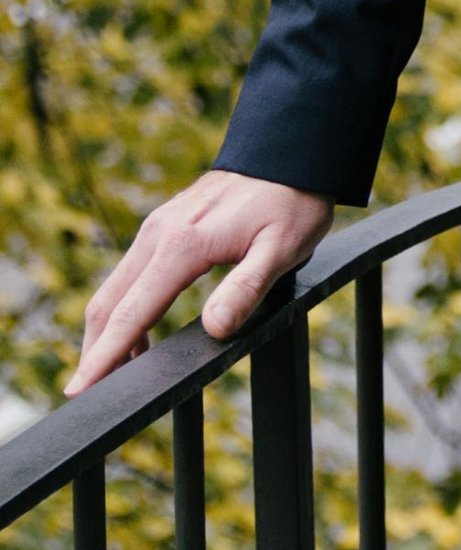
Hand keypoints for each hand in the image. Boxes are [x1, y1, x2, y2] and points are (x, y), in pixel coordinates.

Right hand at [74, 170, 334, 394]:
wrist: (288, 154)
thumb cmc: (291, 204)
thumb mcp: (282, 250)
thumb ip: (246, 288)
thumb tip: (214, 329)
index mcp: (182, 246)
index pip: (132, 313)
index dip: (104, 356)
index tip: (80, 390)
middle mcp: (158, 235)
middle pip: (109, 303)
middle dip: (94, 351)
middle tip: (85, 395)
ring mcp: (157, 228)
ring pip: (115, 288)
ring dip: (106, 332)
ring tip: (111, 374)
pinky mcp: (163, 226)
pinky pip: (130, 274)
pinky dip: (122, 308)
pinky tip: (138, 334)